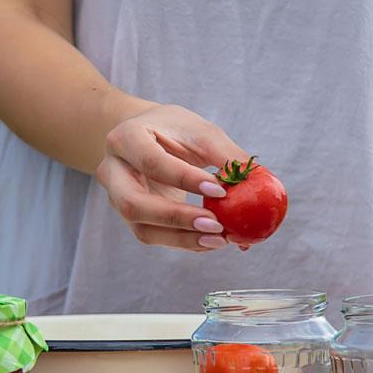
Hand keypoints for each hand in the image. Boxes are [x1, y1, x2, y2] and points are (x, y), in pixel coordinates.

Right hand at [97, 104, 248, 250]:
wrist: (143, 137)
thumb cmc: (173, 130)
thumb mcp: (199, 132)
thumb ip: (226, 155)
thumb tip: (260, 180)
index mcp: (125, 139)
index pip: (152, 163)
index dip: (186, 180)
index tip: (221, 191)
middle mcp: (112, 171)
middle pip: (134, 204)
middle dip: (176, 218)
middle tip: (216, 225)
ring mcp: (117, 199)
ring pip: (143, 228)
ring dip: (183, 238)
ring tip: (220, 239)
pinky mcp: (132, 218)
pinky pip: (154, 237)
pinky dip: (185, 242)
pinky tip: (211, 241)